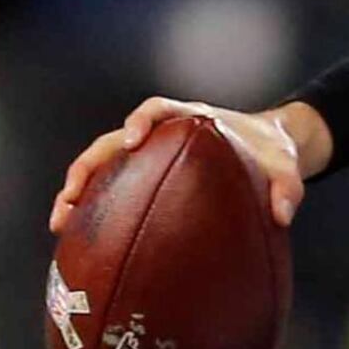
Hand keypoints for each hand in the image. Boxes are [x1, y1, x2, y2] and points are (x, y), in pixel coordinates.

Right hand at [50, 98, 314, 231]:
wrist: (269, 152)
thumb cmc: (272, 156)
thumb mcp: (286, 169)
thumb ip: (287, 188)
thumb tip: (283, 215)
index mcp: (191, 119)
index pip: (157, 110)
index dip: (141, 121)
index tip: (131, 138)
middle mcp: (162, 134)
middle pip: (113, 141)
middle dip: (89, 164)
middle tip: (72, 194)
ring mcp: (148, 155)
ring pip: (103, 166)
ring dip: (79, 189)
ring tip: (61, 223)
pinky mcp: (144, 177)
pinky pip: (112, 189)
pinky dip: (93, 209)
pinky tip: (79, 239)